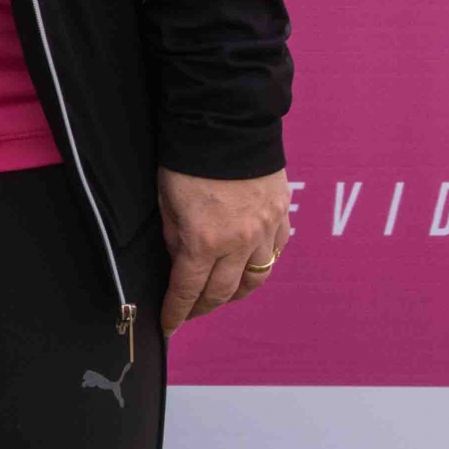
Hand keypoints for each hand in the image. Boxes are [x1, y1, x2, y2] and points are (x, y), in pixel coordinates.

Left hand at [157, 165, 290, 335]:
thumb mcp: (166, 201)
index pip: (188, 289)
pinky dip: (261, 265)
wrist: (226, 122)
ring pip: (256, 279)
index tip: (170, 326)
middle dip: (204, 307)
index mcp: (204, 240)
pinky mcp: (282, 216)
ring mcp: (266, 231)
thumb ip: (175, 237)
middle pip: (223, 291)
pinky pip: (276, 253)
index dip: (177, 311)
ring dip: (237, 293)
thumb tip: (181, 262)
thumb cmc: (187, 159)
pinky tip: (250, 266)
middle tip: (191, 313)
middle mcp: (240, 243)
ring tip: (221, 297)